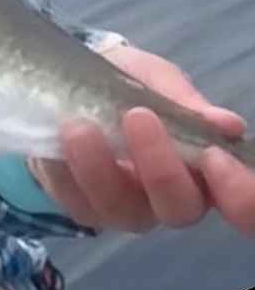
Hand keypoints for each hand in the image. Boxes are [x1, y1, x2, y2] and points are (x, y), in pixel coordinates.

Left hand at [27, 45, 253, 236]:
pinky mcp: (82, 206)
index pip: (240, 202)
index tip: (214, 155)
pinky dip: (64, 173)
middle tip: (138, 116)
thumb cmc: (130, 84)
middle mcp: (169, 198)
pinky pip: (75, 202)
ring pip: (121, 210)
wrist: (72, 79)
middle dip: (160, 168)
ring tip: (78, 127)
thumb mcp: (157, 81)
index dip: (239, 193)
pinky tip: (54, 141)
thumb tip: (227, 125)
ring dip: (99, 169)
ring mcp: (124, 208)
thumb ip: (184, 104)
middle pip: (178, 208)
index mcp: (204, 171)